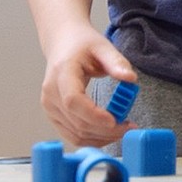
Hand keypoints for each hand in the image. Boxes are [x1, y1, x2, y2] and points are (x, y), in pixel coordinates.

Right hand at [41, 28, 137, 146]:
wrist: (63, 43)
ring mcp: (50, 107)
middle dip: (105, 130)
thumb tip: (131, 79)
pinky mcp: (53, 115)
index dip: (93, 115)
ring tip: (123, 129)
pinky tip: (109, 132)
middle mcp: (51, 93)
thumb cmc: (81, 44)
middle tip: (129, 127)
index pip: (73, 101)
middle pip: (77, 122)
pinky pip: (72, 135)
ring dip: (101, 137)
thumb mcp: (102, 47)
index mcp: (62, 73)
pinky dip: (92, 138)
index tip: (115, 120)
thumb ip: (116, 62)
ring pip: (75, 134)